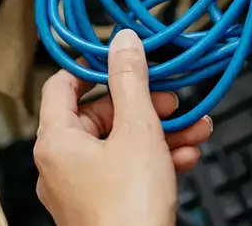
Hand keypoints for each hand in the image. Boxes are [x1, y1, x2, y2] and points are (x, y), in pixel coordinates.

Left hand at [34, 30, 213, 225]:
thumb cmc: (128, 209)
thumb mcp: (138, 130)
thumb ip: (131, 80)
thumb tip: (122, 43)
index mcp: (56, 141)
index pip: (63, 84)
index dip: (94, 66)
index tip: (123, 58)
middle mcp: (60, 164)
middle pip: (100, 115)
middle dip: (144, 105)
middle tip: (173, 100)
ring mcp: (79, 189)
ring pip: (119, 144)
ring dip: (159, 132)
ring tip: (194, 128)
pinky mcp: (101, 207)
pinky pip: (125, 171)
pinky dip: (154, 159)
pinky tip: (186, 155)